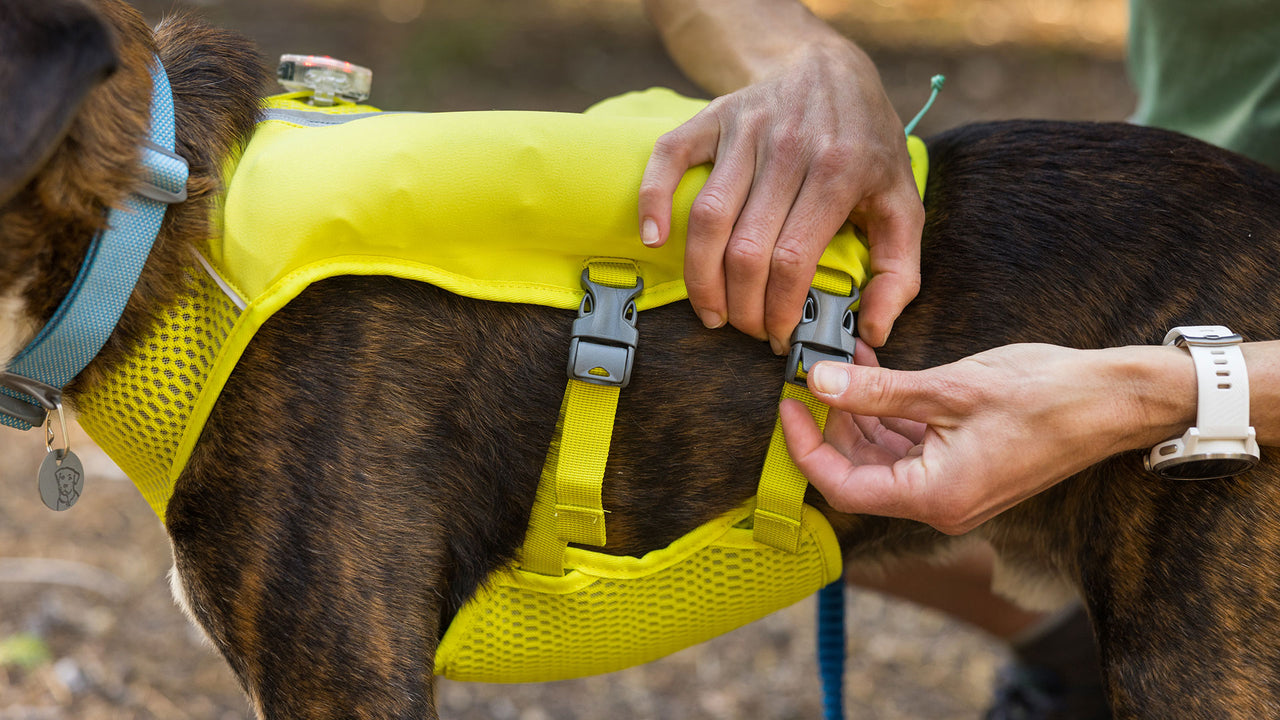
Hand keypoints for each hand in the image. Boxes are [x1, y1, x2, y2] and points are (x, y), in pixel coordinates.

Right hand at [637, 42, 922, 351]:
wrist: (832, 69)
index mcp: (840, 172)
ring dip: (700, 277)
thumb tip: (872, 336)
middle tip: (746, 328)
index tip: (779, 336)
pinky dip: (653, 199)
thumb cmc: (866, 146)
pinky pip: (670, 158)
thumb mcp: (903, 202)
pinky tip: (654, 238)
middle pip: (746, 249)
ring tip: (710, 311)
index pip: (793, 260)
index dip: (780, 309)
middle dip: (741, 306)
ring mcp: (746, 130)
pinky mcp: (713, 117)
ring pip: (707, 217)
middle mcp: (790, 148)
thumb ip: (899, 274)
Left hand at [780, 343, 1196, 533]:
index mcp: (933, 497)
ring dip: (858, 410)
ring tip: (841, 360)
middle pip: (858, 470)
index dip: (805, 447)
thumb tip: (818, 383)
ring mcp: (952, 485)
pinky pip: (910, 443)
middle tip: (811, 374)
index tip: (788, 405)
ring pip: (882, 454)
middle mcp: (938, 502)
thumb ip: (878, 391)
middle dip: (830, 422)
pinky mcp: (964, 464)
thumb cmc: (1045, 396)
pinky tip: (874, 368)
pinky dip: (888, 410)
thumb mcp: (949, 388)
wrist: (1114, 400)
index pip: (842, 486)